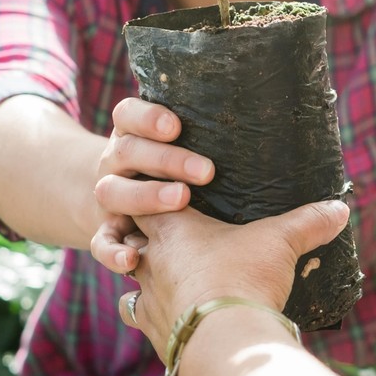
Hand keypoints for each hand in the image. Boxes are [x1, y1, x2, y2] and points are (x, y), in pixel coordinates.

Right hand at [92, 98, 213, 273]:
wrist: (122, 201)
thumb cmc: (172, 170)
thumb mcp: (181, 148)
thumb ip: (209, 140)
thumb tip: (274, 132)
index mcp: (133, 134)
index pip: (129, 115)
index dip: (148, 118)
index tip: (176, 127)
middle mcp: (116, 162)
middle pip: (129, 151)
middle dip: (166, 159)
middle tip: (206, 172)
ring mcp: (109, 194)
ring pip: (112, 191)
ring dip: (146, 196)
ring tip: (181, 200)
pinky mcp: (106, 230)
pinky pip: (100, 242)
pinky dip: (112, 251)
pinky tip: (132, 260)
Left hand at [113, 201, 349, 353]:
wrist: (225, 342)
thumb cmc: (244, 279)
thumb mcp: (281, 242)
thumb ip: (308, 222)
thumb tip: (339, 207)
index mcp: (172, 229)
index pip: (143, 201)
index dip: (151, 196)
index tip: (166, 195)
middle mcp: (150, 261)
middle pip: (130, 239)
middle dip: (146, 238)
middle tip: (172, 238)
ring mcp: (148, 299)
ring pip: (130, 281)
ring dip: (144, 278)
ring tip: (167, 278)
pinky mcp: (154, 333)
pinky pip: (140, 318)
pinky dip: (152, 316)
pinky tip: (173, 317)